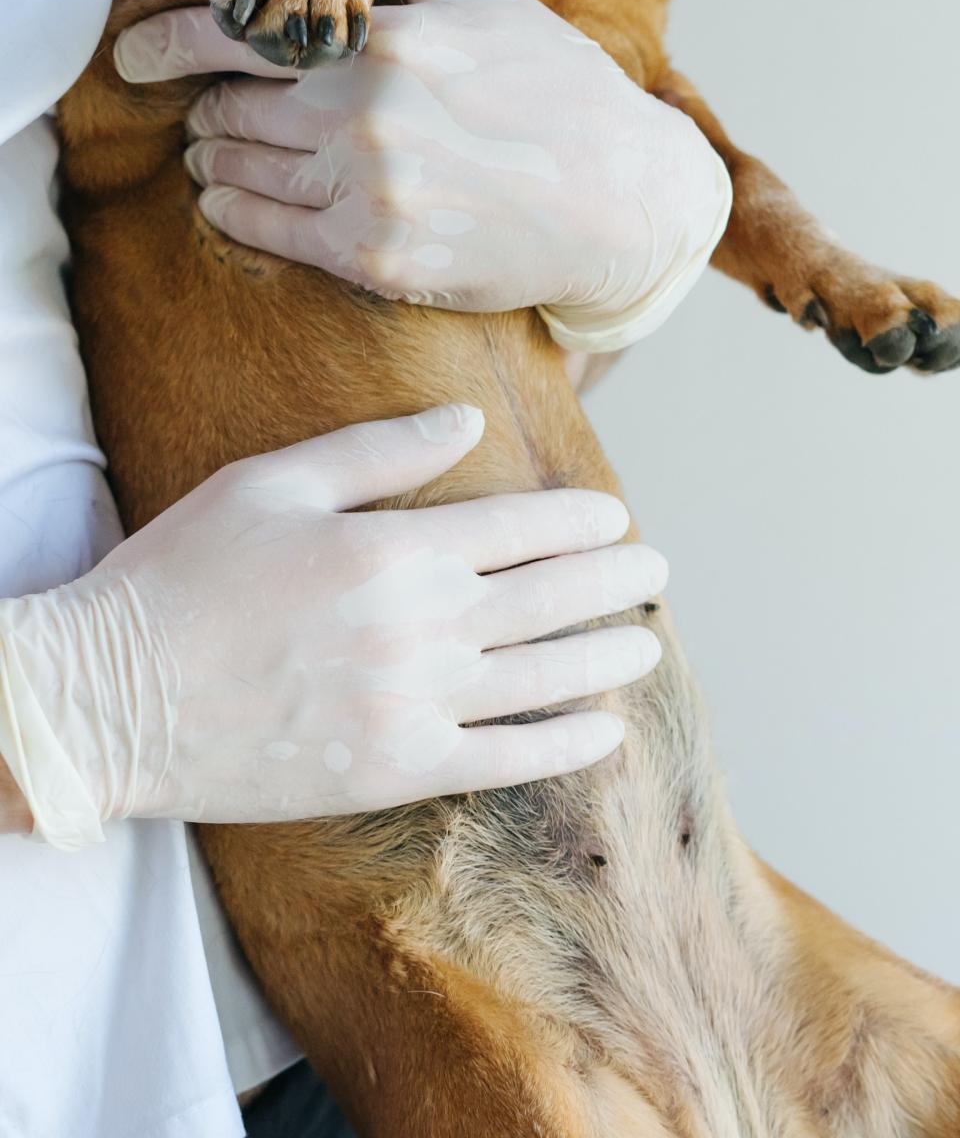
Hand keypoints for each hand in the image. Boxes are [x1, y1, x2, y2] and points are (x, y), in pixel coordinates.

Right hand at [0, 405, 666, 849]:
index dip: (580, 522)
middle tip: (657, 571)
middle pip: (548, 599)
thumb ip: (378, 451)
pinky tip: (603, 733)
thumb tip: (467, 423)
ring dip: (605, 657)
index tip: (616, 519)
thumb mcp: (271, 484)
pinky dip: (561, 746)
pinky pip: (503, 759)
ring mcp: (413, 705)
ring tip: (648, 643)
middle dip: (612, 582)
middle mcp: (420, 627)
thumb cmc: (185, 577)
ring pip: (542, 678)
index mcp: (393, 548)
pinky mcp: (393, 769)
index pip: (521, 528)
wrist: (114, 699)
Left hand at [113, 0, 730, 352]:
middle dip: (209, 110)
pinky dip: (236, 212)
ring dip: (216, 161)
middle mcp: (368, 119)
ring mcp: (372, 195)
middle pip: (231, 110)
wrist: (617, 200)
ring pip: (241, 172)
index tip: (137, 57)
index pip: (237, 34)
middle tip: (207, 114)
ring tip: (220, 156)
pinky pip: (269, 231)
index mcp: (385, 42)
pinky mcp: (378, 260)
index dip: (170, 44)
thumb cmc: (550, 86)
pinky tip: (231, 200)